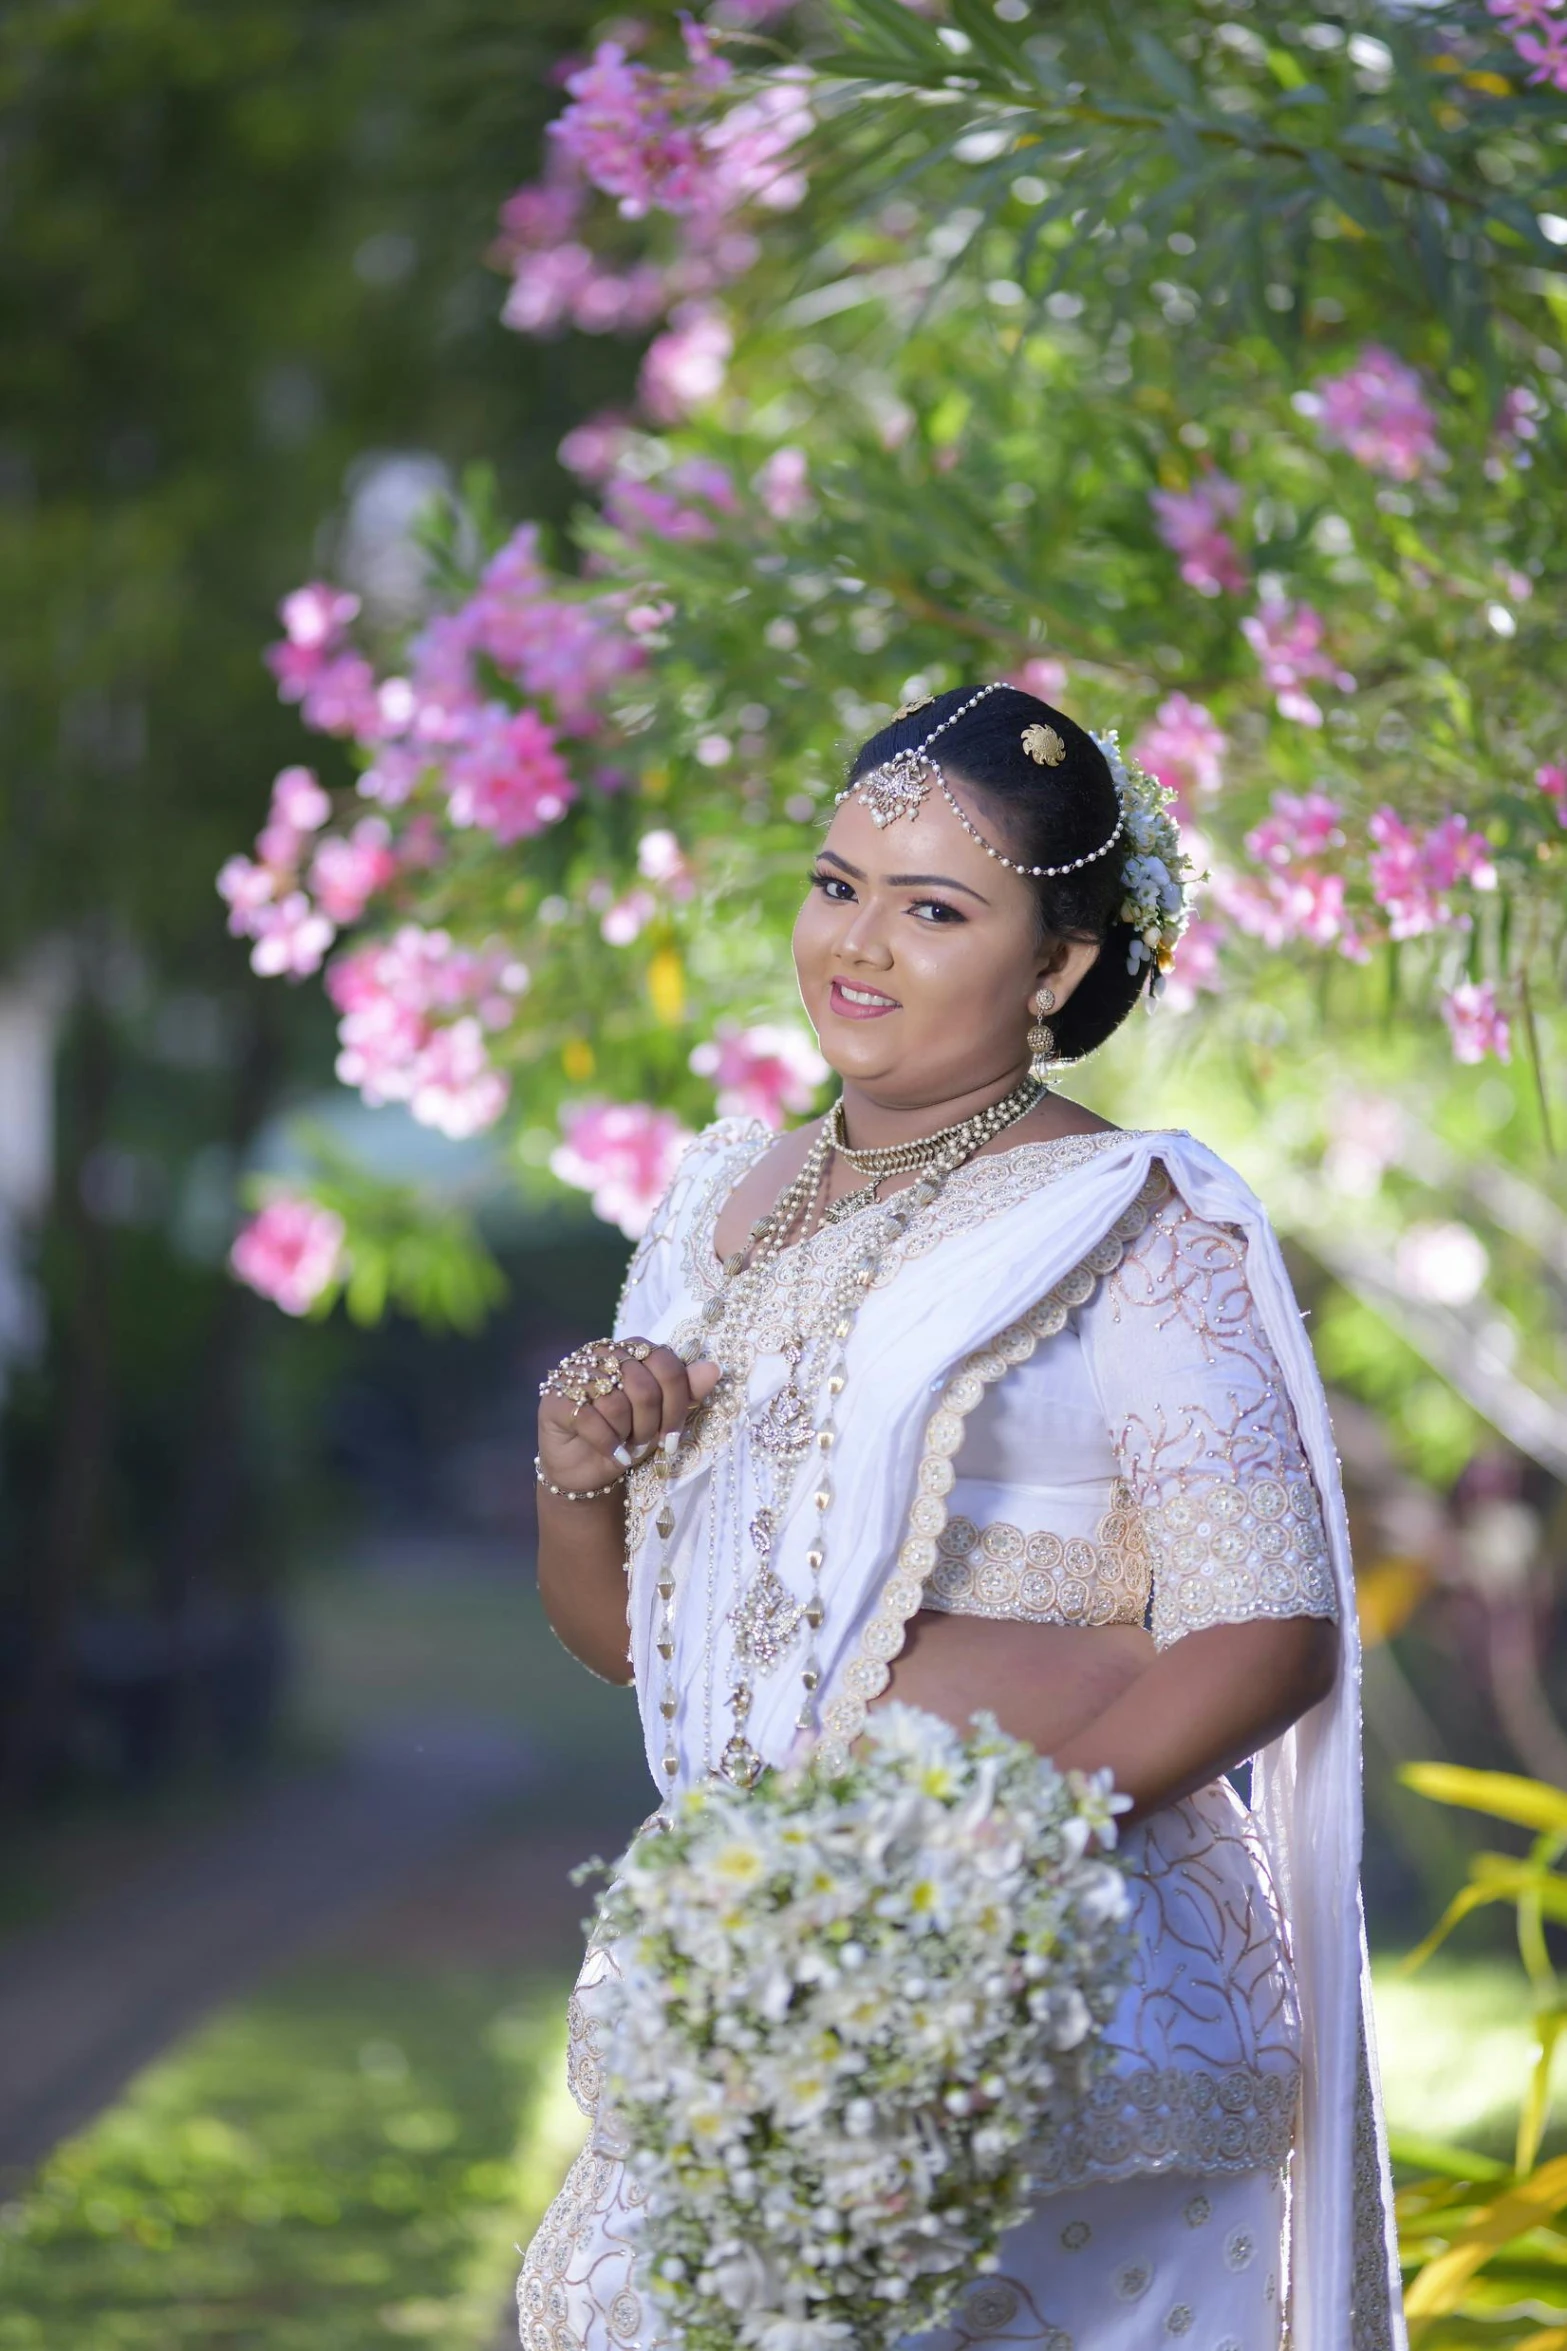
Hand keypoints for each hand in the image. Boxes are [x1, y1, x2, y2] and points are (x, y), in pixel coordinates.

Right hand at [537, 1339, 721, 1496]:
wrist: (588, 1469)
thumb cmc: (628, 1435)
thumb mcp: (663, 1416)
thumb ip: (687, 1390)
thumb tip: (714, 1368)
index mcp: (632, 1349)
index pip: (666, 1363)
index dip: (677, 1402)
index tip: (674, 1434)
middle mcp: (602, 1353)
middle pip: (643, 1385)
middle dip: (652, 1423)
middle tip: (648, 1441)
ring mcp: (574, 1374)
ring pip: (616, 1403)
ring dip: (629, 1434)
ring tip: (628, 1444)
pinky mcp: (555, 1400)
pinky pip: (590, 1419)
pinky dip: (608, 1443)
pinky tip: (613, 1453)